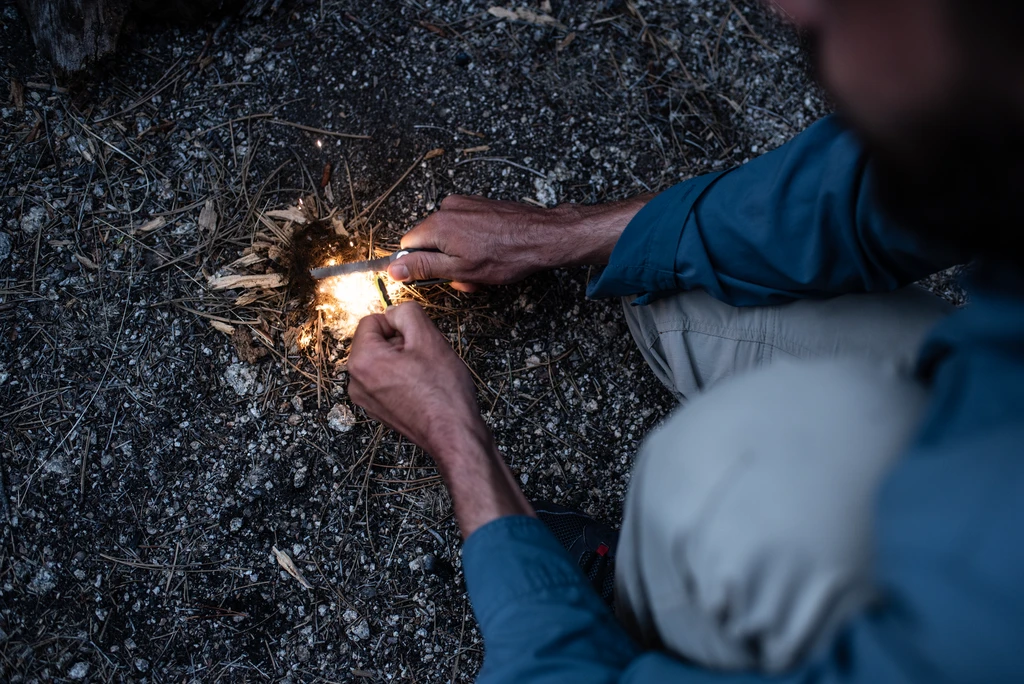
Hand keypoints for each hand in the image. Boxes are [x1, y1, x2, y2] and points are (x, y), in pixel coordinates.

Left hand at [348, 302, 533, 537]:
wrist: (453, 434)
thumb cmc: (443, 391)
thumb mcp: (429, 337)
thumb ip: (407, 312)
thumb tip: (395, 313)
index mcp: (362, 360)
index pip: (373, 320)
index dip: (399, 325)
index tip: (417, 341)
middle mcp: (356, 381)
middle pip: (376, 341)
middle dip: (400, 343)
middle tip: (424, 359)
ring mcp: (365, 399)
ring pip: (382, 360)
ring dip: (402, 360)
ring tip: (423, 375)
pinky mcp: (377, 410)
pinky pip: (385, 380)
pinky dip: (401, 378)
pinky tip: (421, 388)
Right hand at [388, 194, 650, 291]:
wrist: (543, 236)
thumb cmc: (506, 256)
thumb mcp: (460, 270)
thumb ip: (423, 268)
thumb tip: (393, 269)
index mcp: (437, 224)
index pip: (408, 245)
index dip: (419, 265)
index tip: (437, 276)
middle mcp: (447, 208)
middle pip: (430, 241)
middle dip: (444, 262)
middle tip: (467, 278)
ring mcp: (465, 204)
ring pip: (449, 237)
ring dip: (461, 255)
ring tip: (483, 268)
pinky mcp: (480, 205)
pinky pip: (465, 227)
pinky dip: (473, 243)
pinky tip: (491, 254)